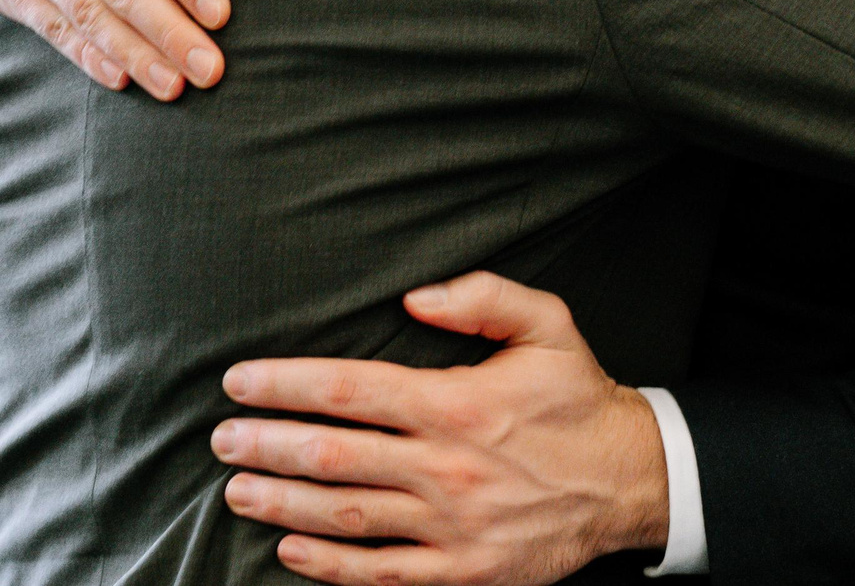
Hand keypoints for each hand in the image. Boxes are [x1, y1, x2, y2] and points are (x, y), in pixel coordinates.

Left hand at [211, 273, 668, 585]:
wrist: (632, 481)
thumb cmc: (579, 398)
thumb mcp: (548, 323)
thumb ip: (482, 297)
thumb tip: (413, 296)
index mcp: (457, 403)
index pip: (350, 390)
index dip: (286, 385)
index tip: (240, 382)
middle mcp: (446, 466)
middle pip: (334, 455)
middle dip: (267, 445)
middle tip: (221, 439)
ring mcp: (452, 526)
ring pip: (347, 515)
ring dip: (283, 503)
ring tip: (236, 490)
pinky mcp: (464, 571)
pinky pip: (383, 573)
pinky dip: (330, 565)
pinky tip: (289, 549)